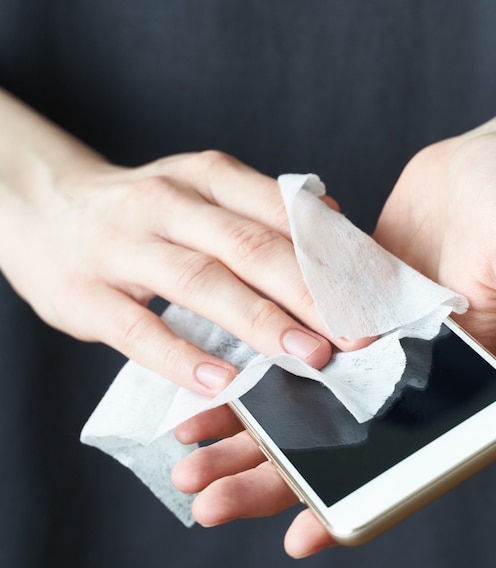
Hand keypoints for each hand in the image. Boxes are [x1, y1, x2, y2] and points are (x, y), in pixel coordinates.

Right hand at [1, 149, 364, 393]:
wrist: (43, 206)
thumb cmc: (143, 212)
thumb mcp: (201, 191)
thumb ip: (261, 211)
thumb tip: (336, 228)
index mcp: (205, 176)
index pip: (279, 211)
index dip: (330, 253)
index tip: (371, 294)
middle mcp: (168, 203)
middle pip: (248, 246)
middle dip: (308, 293)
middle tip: (355, 335)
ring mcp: (124, 247)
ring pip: (201, 282)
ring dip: (260, 322)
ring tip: (306, 357)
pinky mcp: (88, 294)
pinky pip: (140, 329)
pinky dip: (184, 357)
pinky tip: (222, 382)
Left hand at [171, 129, 495, 557]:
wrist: (483, 164)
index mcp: (457, 384)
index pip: (402, 463)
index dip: (355, 503)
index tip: (301, 535)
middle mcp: (406, 378)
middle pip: (335, 445)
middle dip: (270, 476)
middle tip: (204, 502)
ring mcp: (367, 347)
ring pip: (302, 405)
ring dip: (247, 432)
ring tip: (186, 460)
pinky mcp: (337, 311)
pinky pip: (289, 350)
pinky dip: (250, 372)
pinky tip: (205, 388)